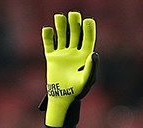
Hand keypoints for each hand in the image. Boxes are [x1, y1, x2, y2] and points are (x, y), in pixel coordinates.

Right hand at [40, 11, 97, 126]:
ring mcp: (62, 53)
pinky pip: (49, 43)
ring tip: (59, 17)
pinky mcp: (51, 57)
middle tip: (73, 14)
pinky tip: (48, 29)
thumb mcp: (87, 80)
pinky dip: (47, 35)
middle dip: (74, 23)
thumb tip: (95, 54)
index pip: (88, 39)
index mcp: (85, 56)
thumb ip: (92, 68)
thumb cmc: (78, 91)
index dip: (88, 29)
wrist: (63, 98)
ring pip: (61, 35)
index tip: (88, 21)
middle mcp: (74, 52)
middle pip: (74, 33)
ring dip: (61, 25)